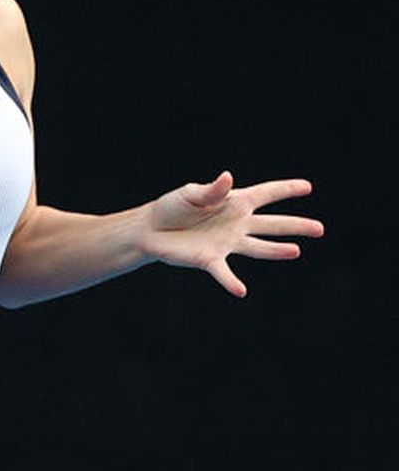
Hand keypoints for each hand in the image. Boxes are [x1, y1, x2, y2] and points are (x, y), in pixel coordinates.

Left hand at [145, 172, 323, 297]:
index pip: (266, 194)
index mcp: (235, 202)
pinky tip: (241, 291)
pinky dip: (231, 282)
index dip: (286, 190)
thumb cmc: (173, 207)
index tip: (308, 187)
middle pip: (272, 224)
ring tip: (296, 251)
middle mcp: (236, 224)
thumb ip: (211, 190)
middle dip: (296, 226)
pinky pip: (224, 273)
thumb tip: (228, 179)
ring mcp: (226, 243)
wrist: (151, 230)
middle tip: (320, 229)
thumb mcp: (190, 193)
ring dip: (276, 250)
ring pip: (257, 247)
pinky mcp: (210, 259)